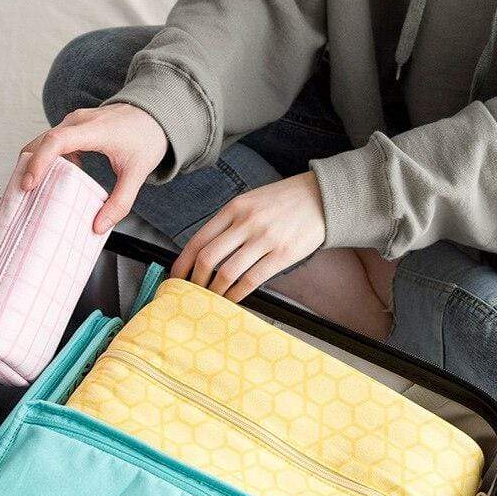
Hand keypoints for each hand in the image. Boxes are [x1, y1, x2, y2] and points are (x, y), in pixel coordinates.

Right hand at [20, 103, 167, 233]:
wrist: (154, 114)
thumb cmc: (146, 137)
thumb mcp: (138, 173)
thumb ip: (120, 202)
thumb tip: (98, 227)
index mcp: (94, 130)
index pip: (57, 141)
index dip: (40, 162)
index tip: (29, 184)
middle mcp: (78, 122)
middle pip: (42, 142)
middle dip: (27, 168)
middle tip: (20, 196)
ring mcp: (72, 122)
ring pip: (41, 142)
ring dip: (32, 165)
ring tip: (26, 192)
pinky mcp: (71, 128)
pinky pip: (49, 143)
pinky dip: (42, 161)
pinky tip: (44, 182)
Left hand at [171, 171, 325, 301]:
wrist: (321, 197)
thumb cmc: (281, 202)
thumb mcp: (249, 202)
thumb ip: (227, 223)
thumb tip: (203, 251)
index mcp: (233, 208)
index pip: (198, 240)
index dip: (182, 263)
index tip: (175, 277)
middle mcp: (246, 222)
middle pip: (207, 258)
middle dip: (194, 280)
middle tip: (191, 292)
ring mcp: (264, 239)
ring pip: (227, 272)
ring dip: (214, 291)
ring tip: (211, 299)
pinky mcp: (282, 254)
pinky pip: (252, 280)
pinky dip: (237, 293)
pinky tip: (232, 298)